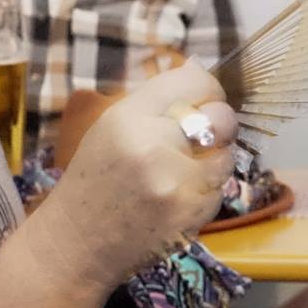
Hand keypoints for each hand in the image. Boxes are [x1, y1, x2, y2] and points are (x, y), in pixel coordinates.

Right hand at [44, 60, 237, 281]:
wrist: (79, 239)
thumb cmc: (94, 176)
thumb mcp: (111, 124)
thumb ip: (154, 99)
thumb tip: (198, 68)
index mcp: (130, 116)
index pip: (194, 81)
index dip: (205, 86)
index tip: (201, 96)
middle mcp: (155, 145)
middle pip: (221, 115)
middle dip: (216, 120)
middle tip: (198, 131)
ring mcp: (177, 183)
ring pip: (228, 152)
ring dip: (214, 155)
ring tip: (185, 164)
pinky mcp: (193, 215)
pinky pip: (221, 186)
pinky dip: (208, 185)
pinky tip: (181, 191)